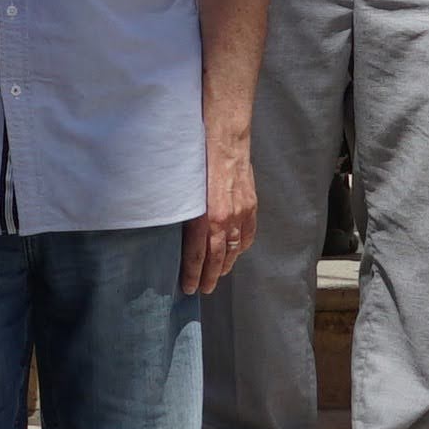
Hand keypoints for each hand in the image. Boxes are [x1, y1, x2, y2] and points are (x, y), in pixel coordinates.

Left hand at [182, 137, 256, 293]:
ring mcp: (240, 213)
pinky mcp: (250, 205)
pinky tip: (236, 253)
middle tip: (203, 290)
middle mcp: (224, 219)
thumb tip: (178, 234)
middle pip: (217, 258)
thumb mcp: (183, 190)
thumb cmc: (197, 159)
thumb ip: (184, 214)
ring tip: (217, 276)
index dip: (192, 274)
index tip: (188, 288)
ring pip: (234, 249)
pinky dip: (241, 246)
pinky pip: (248, 233)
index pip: (197, 256)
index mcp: (204, 218)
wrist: (225, 139)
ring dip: (226, 265)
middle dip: (209, 276)